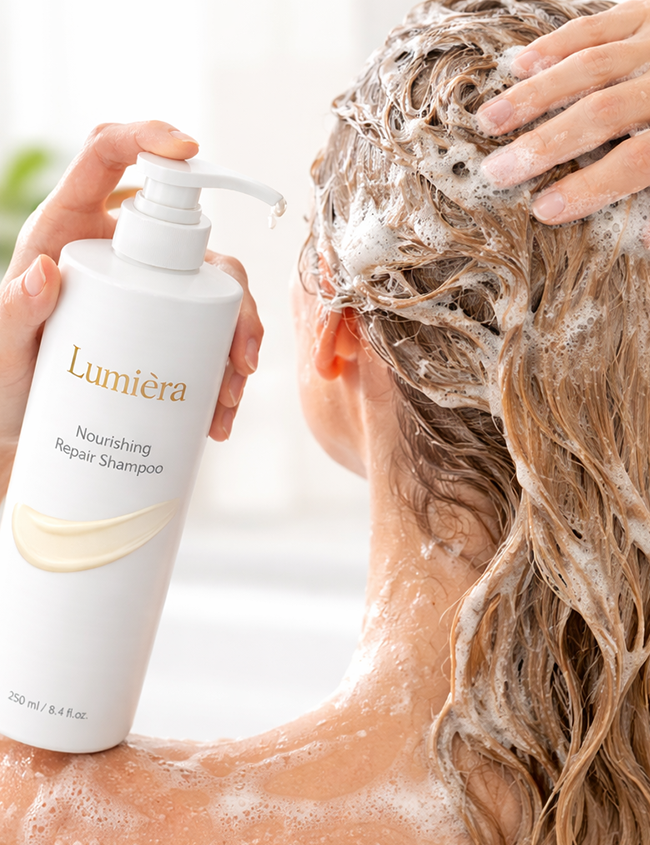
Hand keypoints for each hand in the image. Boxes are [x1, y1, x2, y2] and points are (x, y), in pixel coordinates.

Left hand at [0, 121, 261, 495]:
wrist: (27, 429)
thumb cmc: (7, 382)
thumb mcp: (3, 350)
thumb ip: (13, 313)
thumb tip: (41, 272)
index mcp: (71, 227)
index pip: (108, 157)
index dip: (148, 138)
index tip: (189, 149)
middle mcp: (119, 251)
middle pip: (192, 241)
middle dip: (231, 294)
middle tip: (238, 353)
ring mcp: (148, 290)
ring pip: (216, 290)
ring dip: (238, 339)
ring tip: (227, 399)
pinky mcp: (165, 329)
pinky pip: (212, 333)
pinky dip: (228, 372)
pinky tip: (220, 413)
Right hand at [475, 0, 649, 223]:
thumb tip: (643, 241)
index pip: (635, 162)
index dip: (589, 188)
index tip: (544, 211)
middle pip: (601, 113)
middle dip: (544, 145)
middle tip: (497, 172)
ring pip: (588, 66)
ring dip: (534, 95)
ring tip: (491, 121)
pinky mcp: (649, 9)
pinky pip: (595, 25)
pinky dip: (554, 46)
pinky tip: (519, 66)